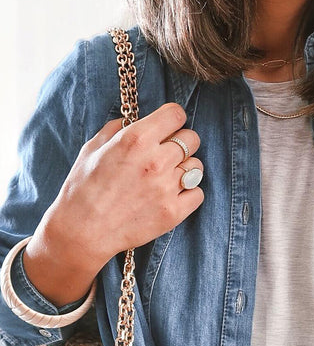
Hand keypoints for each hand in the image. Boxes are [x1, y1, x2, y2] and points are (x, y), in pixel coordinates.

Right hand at [25, 103, 203, 305]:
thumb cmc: (84, 188)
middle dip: (181, 142)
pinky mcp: (173, 212)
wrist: (83, 231)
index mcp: (136, 139)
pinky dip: (189, 193)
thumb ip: (118, 129)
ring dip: (185, 169)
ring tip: (167, 177)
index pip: (176, 114)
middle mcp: (156, 161)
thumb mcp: (94, 148)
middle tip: (167, 154)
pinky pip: (197, 194)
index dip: (172, 119)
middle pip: (192, 139)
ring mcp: (167, 188)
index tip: (167, 127)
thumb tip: (136, 121)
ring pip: (196, 167)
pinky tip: (172, 195)